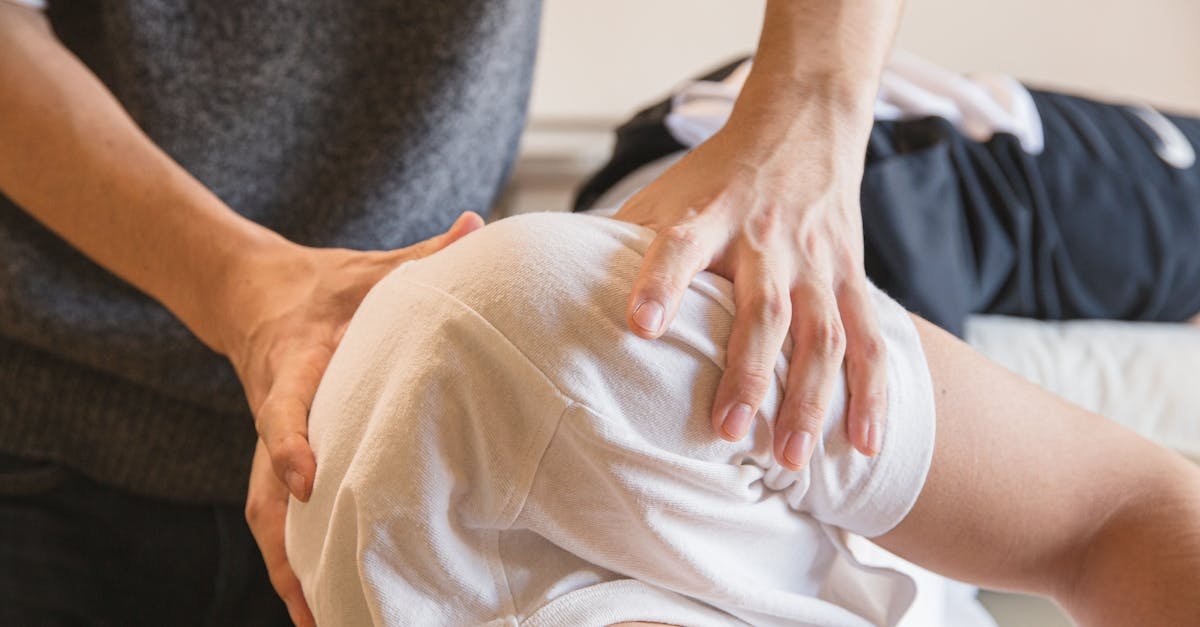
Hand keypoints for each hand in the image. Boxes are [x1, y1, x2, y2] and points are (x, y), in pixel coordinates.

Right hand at [233, 212, 483, 621]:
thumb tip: (477, 226)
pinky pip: (277, 515)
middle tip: (313, 598)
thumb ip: (422, 256)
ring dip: (287, 569)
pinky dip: (294, 559)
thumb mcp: (370, 267)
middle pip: (263, 489)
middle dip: (284, 545)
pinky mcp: (275, 458)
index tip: (306, 481)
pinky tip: (318, 599)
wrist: (254, 293)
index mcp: (296, 363)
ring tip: (320, 622)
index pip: (284, 406)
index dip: (289, 443)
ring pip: (265, 515)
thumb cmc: (325, 285)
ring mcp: (270, 442)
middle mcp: (276, 410)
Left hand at [614, 117, 885, 470]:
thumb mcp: (664, 193)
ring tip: (788, 459)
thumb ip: (621, 244)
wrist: (801, 124)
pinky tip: (865, 445)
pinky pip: (868, 340)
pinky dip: (870, 394)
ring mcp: (815, 262)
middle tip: (725, 430)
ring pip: (821, 335)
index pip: (679, 247)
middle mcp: (766, 240)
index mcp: (709, 215)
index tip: (641, 326)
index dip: (660, 284)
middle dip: (747, 373)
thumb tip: (552, 294)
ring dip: (808, 399)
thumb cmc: (716, 176)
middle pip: (762, 310)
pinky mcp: (850, 277)